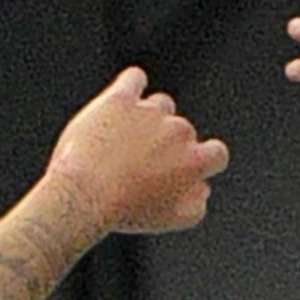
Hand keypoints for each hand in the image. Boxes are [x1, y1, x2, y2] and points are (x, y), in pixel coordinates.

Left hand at [42, 66, 228, 233]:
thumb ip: (196, 204)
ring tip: (122, 141)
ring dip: (148, 118)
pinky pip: (134, 79)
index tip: (181, 168)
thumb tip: (203, 187)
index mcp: (196, 160)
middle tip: (137, 166)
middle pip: (181, 130)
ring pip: (160, 105)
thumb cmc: (125, 211)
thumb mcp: (171, 220)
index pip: (216, 152)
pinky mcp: (119, 100)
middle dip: (165, 144)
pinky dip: (132, 85)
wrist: (83, 196)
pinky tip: (124, 99)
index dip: (200, 160)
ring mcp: (149, 112)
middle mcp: (178, 130)